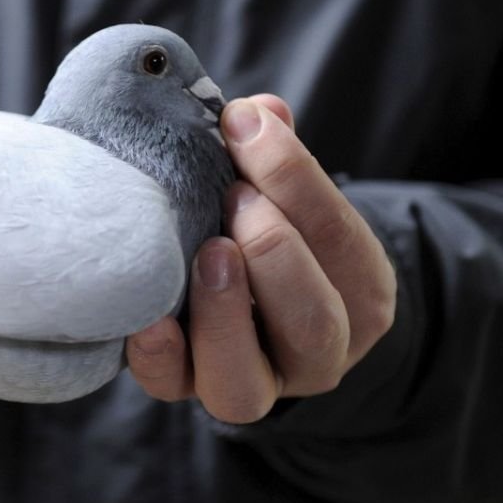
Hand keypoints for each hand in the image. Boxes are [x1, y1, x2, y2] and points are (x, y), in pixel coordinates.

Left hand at [125, 95, 396, 423]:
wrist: (248, 304)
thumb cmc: (270, 232)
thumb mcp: (288, 197)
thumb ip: (274, 158)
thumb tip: (257, 112)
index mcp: (356, 290)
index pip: (341, 239)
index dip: (295, 179)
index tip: (244, 126)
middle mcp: (315, 352)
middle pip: (313, 322)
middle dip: (274, 252)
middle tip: (234, 195)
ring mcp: (252, 383)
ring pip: (247, 382)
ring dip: (224, 312)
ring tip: (206, 252)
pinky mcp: (186, 389)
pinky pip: (173, 388)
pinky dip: (159, 355)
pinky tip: (147, 316)